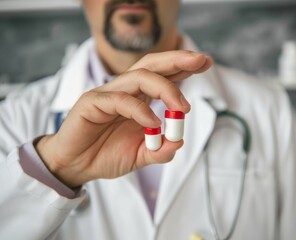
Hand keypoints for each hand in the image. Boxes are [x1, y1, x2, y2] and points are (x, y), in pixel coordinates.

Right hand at [35, 51, 211, 187]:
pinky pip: (120, 100)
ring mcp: (108, 94)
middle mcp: (125, 91)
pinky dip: (140, 110)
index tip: (205, 63)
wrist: (76, 166)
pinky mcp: (92, 103)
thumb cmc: (106, 154)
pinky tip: (152, 123)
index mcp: (138, 98)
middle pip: (152, 65)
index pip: (162, 75)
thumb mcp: (141, 155)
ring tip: (182, 108)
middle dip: (177, 60)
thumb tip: (179, 141)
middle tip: (200, 60)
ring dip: (165, 89)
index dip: (183, 67)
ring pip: (139, 77)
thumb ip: (161, 150)